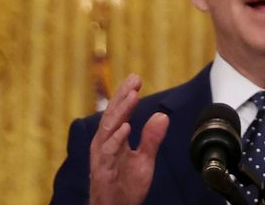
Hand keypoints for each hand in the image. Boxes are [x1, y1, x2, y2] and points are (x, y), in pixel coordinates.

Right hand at [90, 74, 170, 204]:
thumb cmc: (126, 186)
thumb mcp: (144, 159)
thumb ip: (151, 138)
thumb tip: (162, 116)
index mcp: (113, 138)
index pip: (119, 112)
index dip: (126, 95)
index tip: (137, 79)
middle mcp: (105, 143)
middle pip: (112, 114)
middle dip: (123, 96)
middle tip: (134, 80)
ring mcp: (102, 155)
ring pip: (109, 128)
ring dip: (121, 111)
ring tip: (132, 96)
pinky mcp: (102, 169)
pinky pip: (108, 151)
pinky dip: (116, 138)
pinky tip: (126, 127)